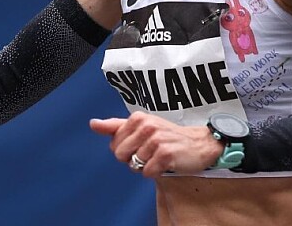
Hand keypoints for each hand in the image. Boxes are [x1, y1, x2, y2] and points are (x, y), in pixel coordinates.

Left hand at [90, 112, 222, 177]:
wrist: (199, 143)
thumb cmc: (168, 136)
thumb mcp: (142, 126)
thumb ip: (115, 126)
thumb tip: (93, 124)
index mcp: (138, 118)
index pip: (114, 144)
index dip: (126, 149)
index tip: (141, 144)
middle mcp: (146, 126)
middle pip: (120, 155)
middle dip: (133, 159)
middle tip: (150, 152)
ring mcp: (156, 140)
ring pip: (134, 165)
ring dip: (146, 166)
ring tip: (159, 156)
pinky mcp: (165, 154)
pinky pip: (146, 173)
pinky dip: (155, 172)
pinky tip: (165, 163)